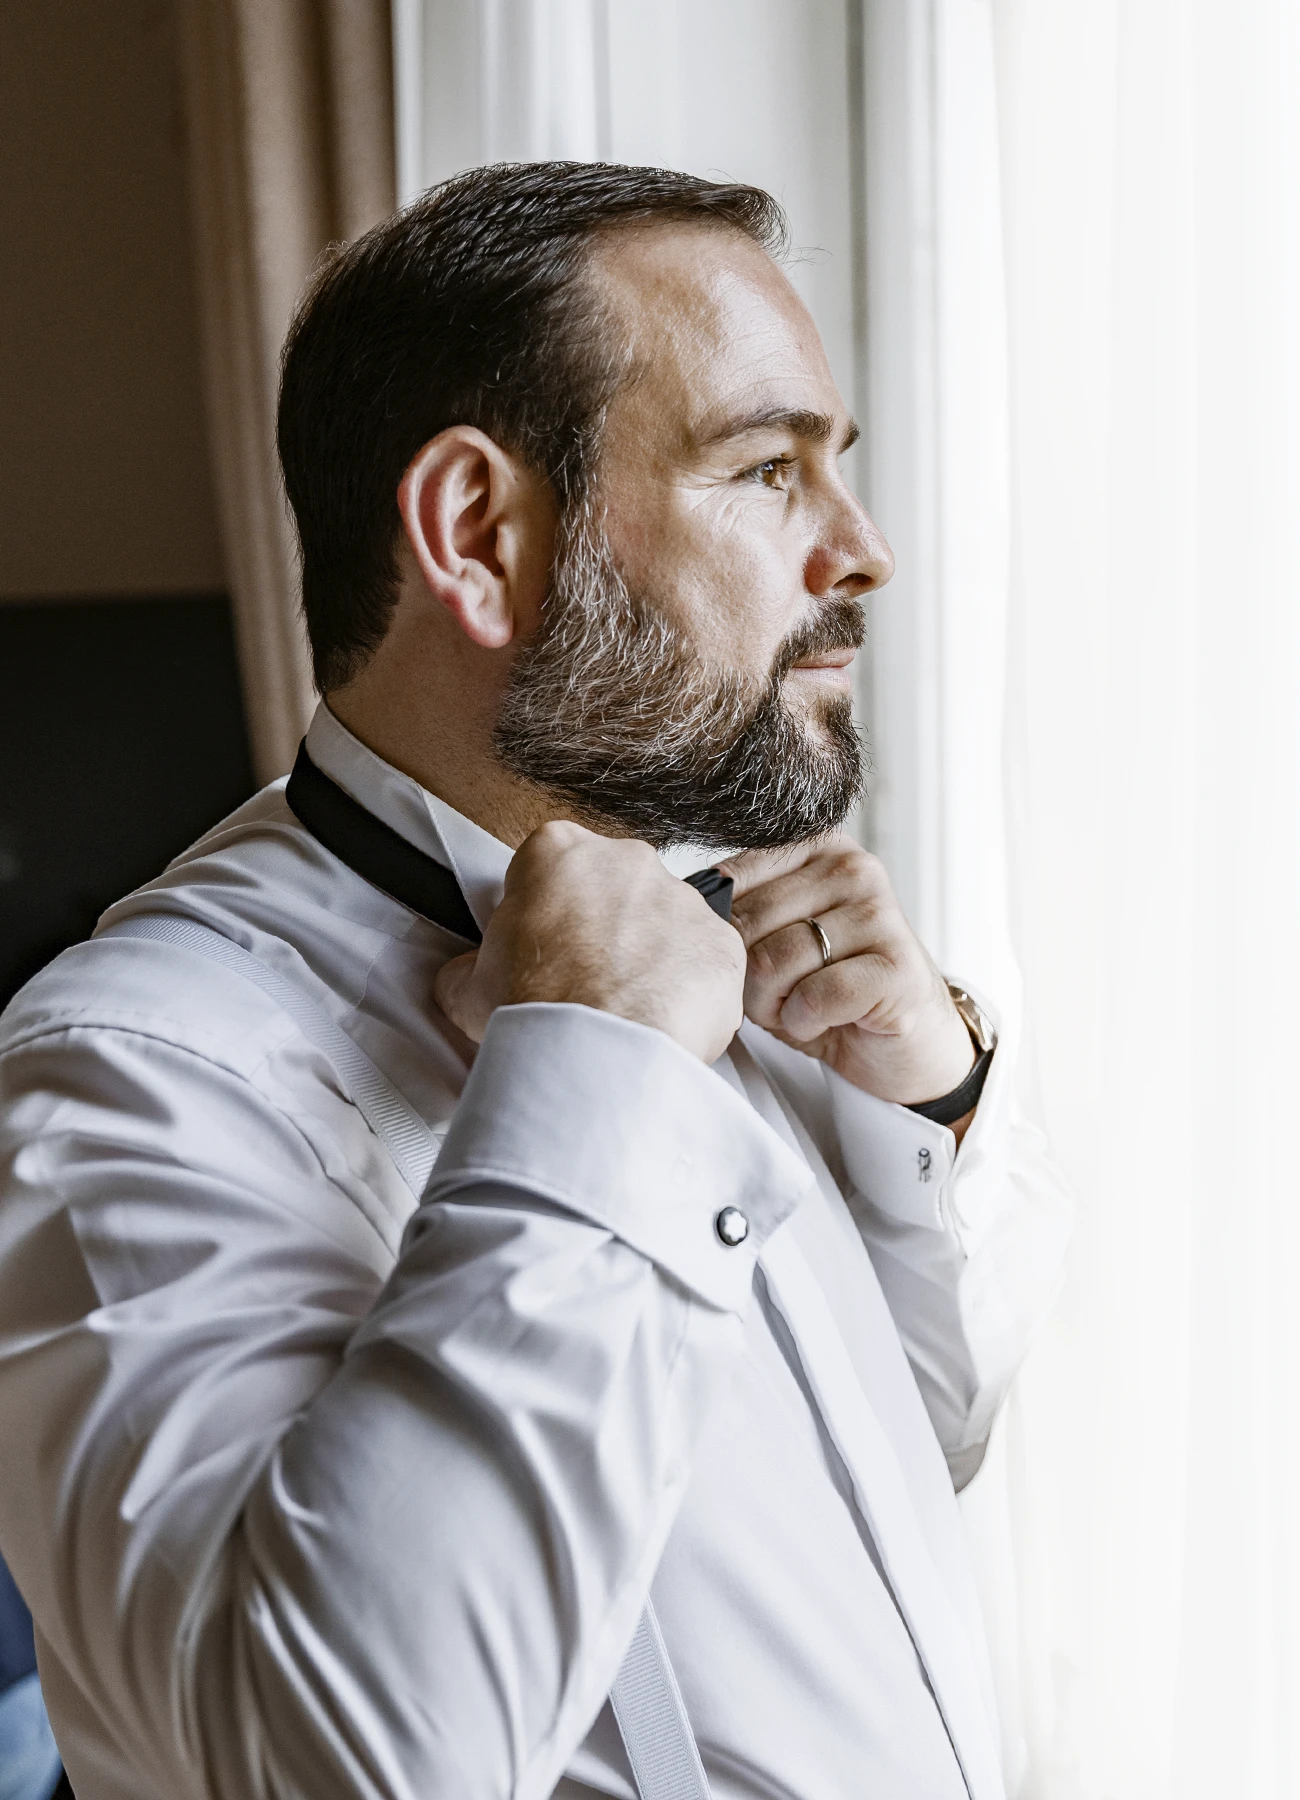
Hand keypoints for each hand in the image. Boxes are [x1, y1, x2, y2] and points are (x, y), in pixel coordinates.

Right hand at [434, 821, 745, 1062]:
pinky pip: (707, 966)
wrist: (594, 1054)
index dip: (546, 911)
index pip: (552, 867)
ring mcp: (681, 899)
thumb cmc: (536, 1011)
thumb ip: (469, 968)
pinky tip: (661, 1025)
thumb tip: (464, 979)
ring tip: (625, 1014)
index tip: (543, 946)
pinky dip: (691, 993)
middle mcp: (627, 862)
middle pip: (618, 890)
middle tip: (586, 984)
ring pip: (668, 926)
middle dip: (607, 930)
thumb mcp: (467, 987)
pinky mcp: (720, 944)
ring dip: (651, 960)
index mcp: (558, 852)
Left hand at [721, 837, 975, 1108]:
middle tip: (776, 996)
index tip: (750, 958)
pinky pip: (815, 997)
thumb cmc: (828, 986)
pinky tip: (824, 1022)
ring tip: (799, 1008)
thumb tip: (682, 905)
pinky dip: (805, 1022)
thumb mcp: (773, 936)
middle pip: (748, 923)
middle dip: (746, 977)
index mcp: (818, 847)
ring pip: (775, 961)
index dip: (723, 938)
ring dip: (773, 1004)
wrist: (901, 1041)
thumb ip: (737, 910)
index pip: (730, 881)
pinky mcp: (897, 968)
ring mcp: (881, 915)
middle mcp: (854, 868)